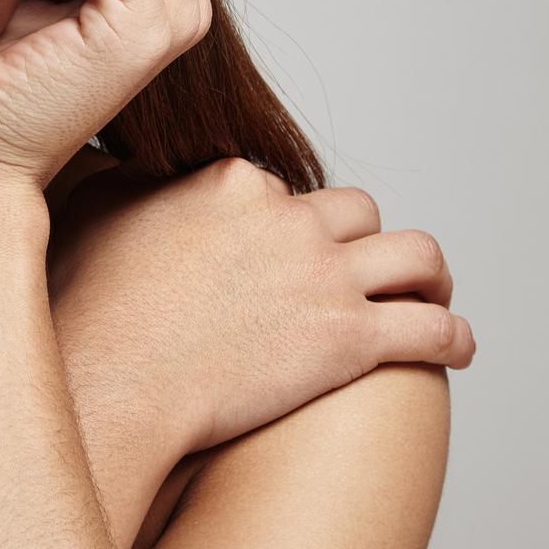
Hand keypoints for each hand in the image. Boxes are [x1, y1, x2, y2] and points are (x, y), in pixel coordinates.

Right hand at [49, 156, 476, 461]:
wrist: (113, 383)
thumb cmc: (92, 310)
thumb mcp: (96, 210)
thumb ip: (125, 179)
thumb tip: (125, 165)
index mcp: (234, 182)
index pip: (282, 187)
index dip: (283, 221)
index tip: (278, 250)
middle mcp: (289, 218)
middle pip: (354, 211)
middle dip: (358, 240)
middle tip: (356, 269)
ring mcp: (325, 276)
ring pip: (413, 255)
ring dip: (427, 274)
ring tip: (429, 291)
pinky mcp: (350, 339)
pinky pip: (431, 329)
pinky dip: (454, 336)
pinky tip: (457, 348)